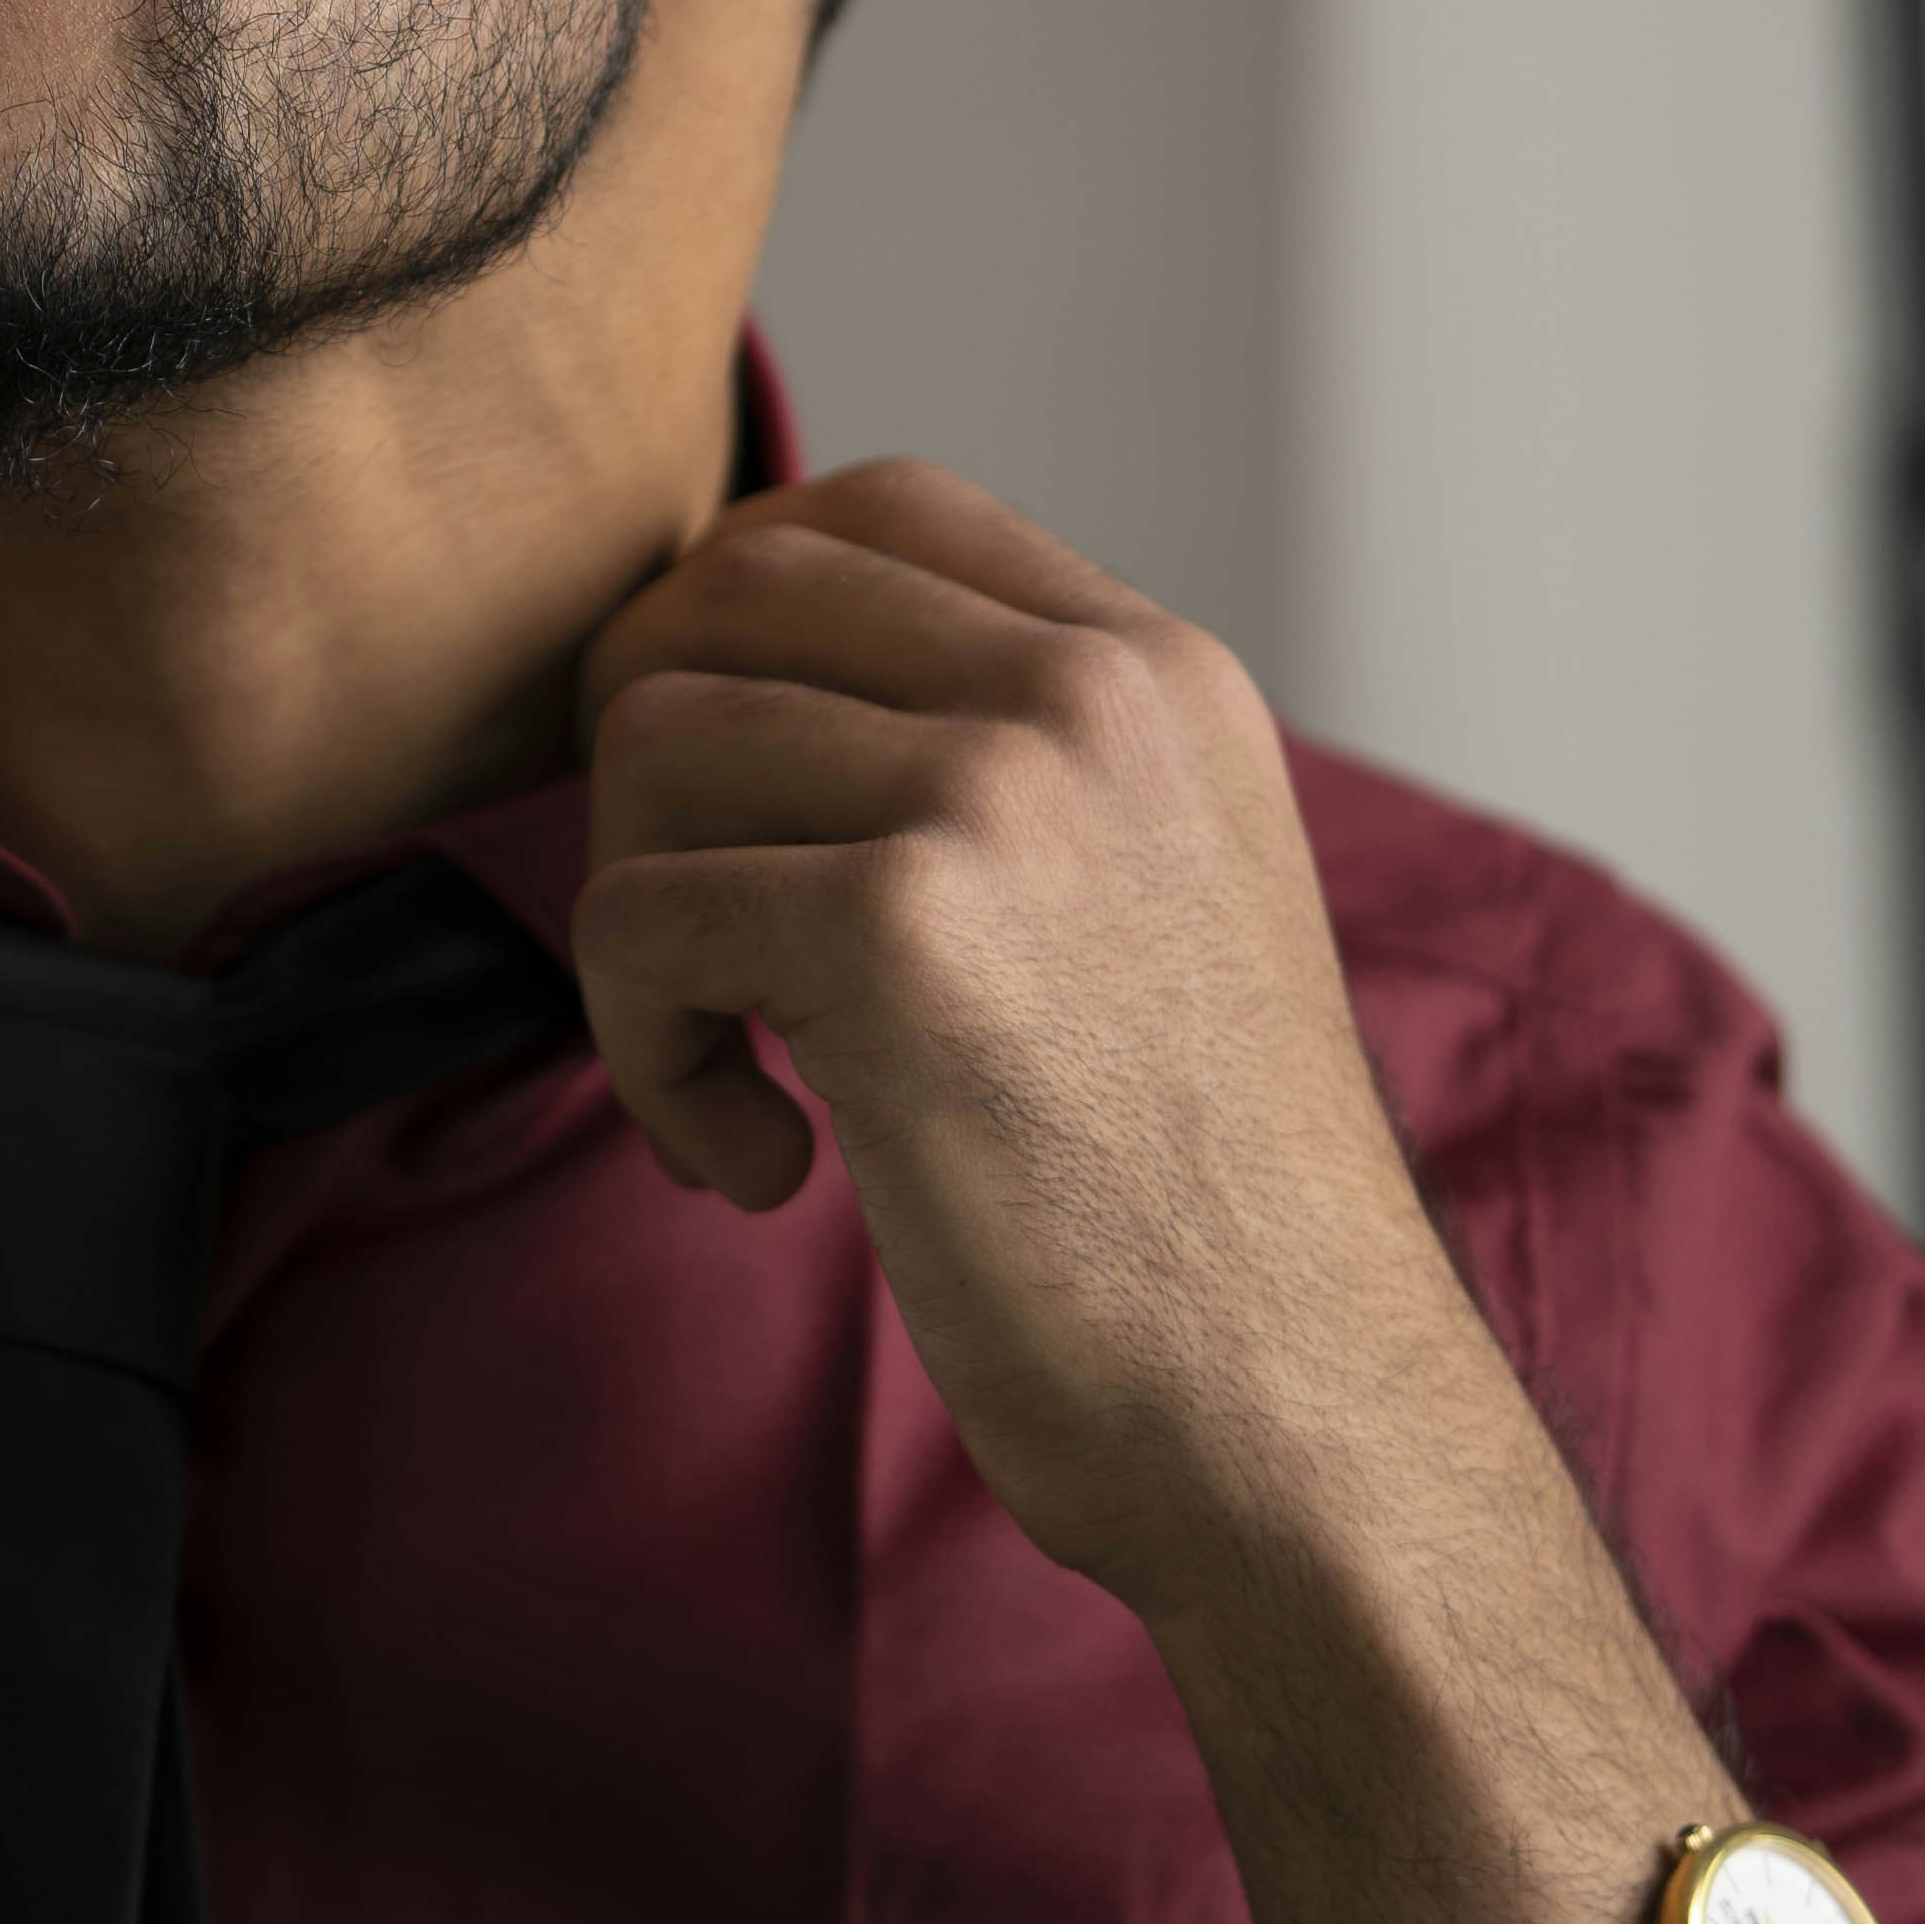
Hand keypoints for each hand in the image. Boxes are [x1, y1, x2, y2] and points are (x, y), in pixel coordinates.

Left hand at [572, 459, 1466, 1607]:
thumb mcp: (1156, 903)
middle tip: (681, 933)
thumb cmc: (1193, 1211)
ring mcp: (1000, 793)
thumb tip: (748, 692)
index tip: (716, 784)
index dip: (734, 618)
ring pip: (650, 744)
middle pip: (730, 594)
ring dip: (640, 930)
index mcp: (1162, 676)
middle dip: (645, 760)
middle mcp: (1091, 694)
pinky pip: (630, 916)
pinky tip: (761, 1162)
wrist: (1294, 1415)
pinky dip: (645, 1055)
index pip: (877, 508)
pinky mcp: (901, 930)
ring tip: (735, 1080)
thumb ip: (1012, 772)